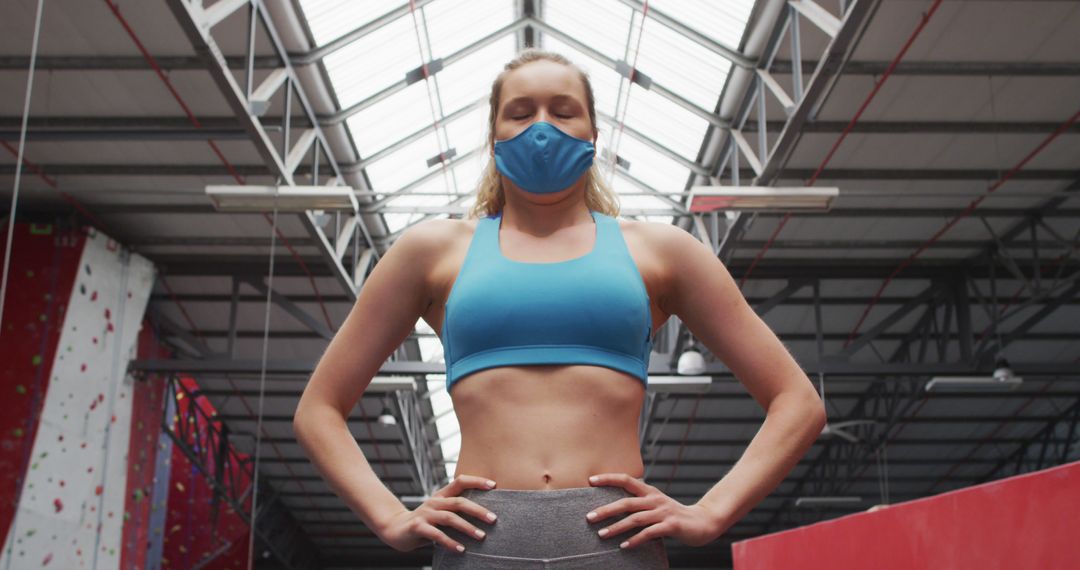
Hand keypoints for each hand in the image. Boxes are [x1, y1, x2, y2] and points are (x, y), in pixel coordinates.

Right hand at [378, 475, 499, 552]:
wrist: (395, 529)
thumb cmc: (425, 522)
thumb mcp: (440, 512)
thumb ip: (456, 512)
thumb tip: (486, 516)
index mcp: (442, 495)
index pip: (460, 481)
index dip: (477, 481)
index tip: (494, 485)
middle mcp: (435, 502)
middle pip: (459, 502)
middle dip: (478, 510)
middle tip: (494, 519)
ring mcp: (426, 514)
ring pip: (450, 518)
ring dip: (467, 528)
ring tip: (481, 536)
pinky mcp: (418, 527)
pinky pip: (436, 535)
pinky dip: (450, 542)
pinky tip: (461, 549)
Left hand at [585, 473, 725, 548]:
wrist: (702, 522)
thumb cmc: (674, 516)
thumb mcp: (656, 505)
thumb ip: (639, 505)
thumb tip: (614, 509)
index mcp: (650, 492)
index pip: (626, 480)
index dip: (608, 478)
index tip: (590, 480)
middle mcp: (655, 500)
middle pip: (626, 503)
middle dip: (606, 510)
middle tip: (589, 518)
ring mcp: (663, 512)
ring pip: (635, 519)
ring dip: (617, 528)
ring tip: (602, 535)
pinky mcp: (671, 526)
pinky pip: (649, 533)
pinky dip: (635, 540)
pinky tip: (624, 546)